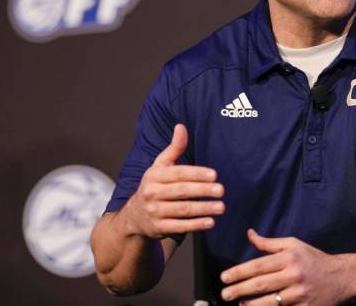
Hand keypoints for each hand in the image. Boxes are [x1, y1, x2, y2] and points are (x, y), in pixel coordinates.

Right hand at [122, 123, 224, 237]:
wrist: (134, 216)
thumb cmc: (154, 186)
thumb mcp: (160, 166)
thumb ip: (174, 148)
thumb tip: (181, 126)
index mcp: (154, 175)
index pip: (178, 173)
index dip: (197, 174)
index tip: (214, 175)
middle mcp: (151, 193)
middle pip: (181, 191)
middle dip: (203, 191)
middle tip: (221, 190)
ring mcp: (154, 212)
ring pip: (182, 210)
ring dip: (203, 209)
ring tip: (221, 207)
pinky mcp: (158, 228)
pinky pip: (180, 226)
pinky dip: (196, 225)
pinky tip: (210, 221)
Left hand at [220, 229, 347, 304]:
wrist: (341, 278)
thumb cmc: (314, 259)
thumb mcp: (294, 245)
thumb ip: (269, 243)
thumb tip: (249, 234)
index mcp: (289, 258)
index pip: (258, 265)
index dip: (239, 272)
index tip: (224, 277)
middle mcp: (294, 275)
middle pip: (261, 284)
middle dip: (239, 289)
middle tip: (224, 293)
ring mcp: (300, 293)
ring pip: (270, 301)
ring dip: (251, 304)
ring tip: (237, 304)